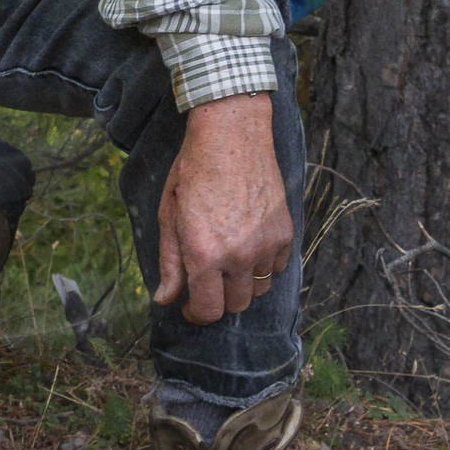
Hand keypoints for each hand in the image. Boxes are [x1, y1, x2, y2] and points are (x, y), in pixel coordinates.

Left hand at [153, 92, 292, 324]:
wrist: (231, 135)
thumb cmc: (193, 171)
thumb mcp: (170, 214)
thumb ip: (170, 262)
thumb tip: (165, 299)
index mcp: (204, 253)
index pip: (209, 310)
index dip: (197, 314)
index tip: (191, 307)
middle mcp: (238, 255)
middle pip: (236, 305)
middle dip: (219, 299)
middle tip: (208, 280)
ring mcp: (265, 245)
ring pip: (259, 289)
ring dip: (242, 283)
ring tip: (228, 260)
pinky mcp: (284, 233)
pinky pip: (277, 267)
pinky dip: (264, 264)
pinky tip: (249, 244)